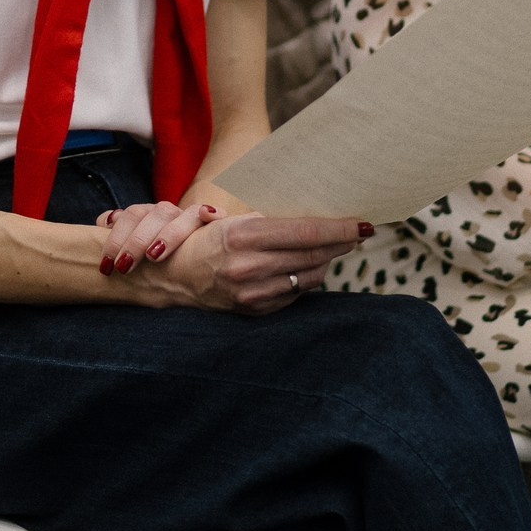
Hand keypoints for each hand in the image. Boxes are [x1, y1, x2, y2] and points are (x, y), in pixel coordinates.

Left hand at [95, 201, 221, 277]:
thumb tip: (103, 221)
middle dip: (136, 240)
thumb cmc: (156, 255)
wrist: (195, 257)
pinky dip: (212, 212)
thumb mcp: (134, 246)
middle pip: (155, 214)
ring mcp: (193, 217)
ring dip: (169, 233)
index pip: (130, 216)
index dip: (116, 238)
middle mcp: (170, 213)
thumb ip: (119, 232)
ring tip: (154, 256)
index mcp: (148, 215)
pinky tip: (209, 215)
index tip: (107, 266)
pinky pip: (216, 213)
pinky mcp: (215, 224)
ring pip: (184, 214)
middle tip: (124, 266)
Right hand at [139, 213, 371, 313]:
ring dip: (327, 261)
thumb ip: (266, 220)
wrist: (171, 279)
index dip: (337, 229)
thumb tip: (311, 221)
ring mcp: (252, 293)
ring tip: (336, 247)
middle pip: (312, 255)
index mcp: (242, 235)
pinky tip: (310, 266)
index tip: (360, 223)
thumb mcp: (229, 220)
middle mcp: (249, 266)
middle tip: (358, 232)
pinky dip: (306, 277)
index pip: (304, 233)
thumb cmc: (202, 240)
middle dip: (341, 243)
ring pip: (308, 276)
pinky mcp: (255, 310)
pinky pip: (294, 293)